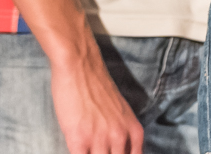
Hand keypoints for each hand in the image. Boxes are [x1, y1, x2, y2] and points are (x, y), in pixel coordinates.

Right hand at [46, 39, 145, 153]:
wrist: (79, 65)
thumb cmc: (97, 85)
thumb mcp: (121, 111)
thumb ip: (123, 133)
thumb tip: (118, 150)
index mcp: (134, 131)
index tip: (112, 152)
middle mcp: (120, 136)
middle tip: (98, 149)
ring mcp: (100, 139)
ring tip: (87, 148)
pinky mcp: (79, 139)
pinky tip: (76, 149)